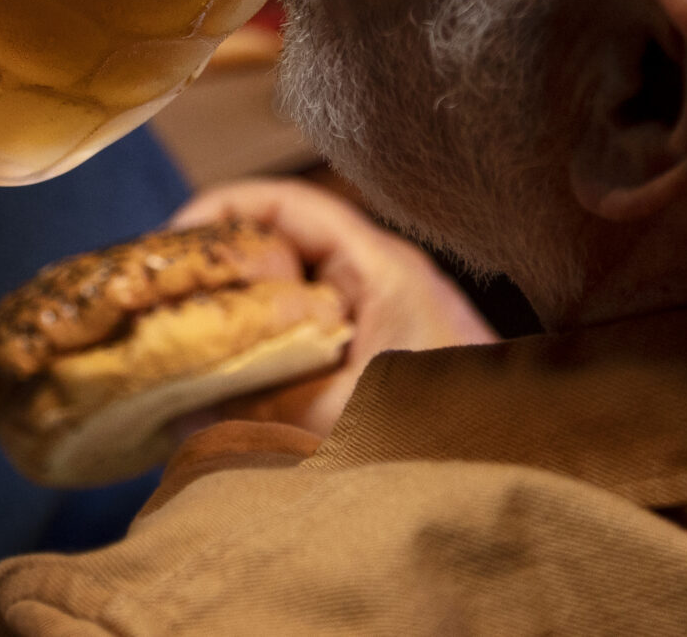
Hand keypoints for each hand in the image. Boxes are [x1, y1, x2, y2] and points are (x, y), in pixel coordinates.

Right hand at [169, 177, 498, 437]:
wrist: (526, 482)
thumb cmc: (453, 445)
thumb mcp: (342, 426)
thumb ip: (256, 418)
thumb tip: (176, 414)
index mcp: (380, 270)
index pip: (289, 204)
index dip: (222, 211)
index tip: (170, 244)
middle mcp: (382, 285)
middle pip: (282, 250)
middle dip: (218, 273)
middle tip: (160, 305)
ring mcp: (383, 327)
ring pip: (290, 304)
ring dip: (239, 326)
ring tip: (179, 356)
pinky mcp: (383, 370)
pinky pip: (308, 349)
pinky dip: (266, 364)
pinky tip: (230, 403)